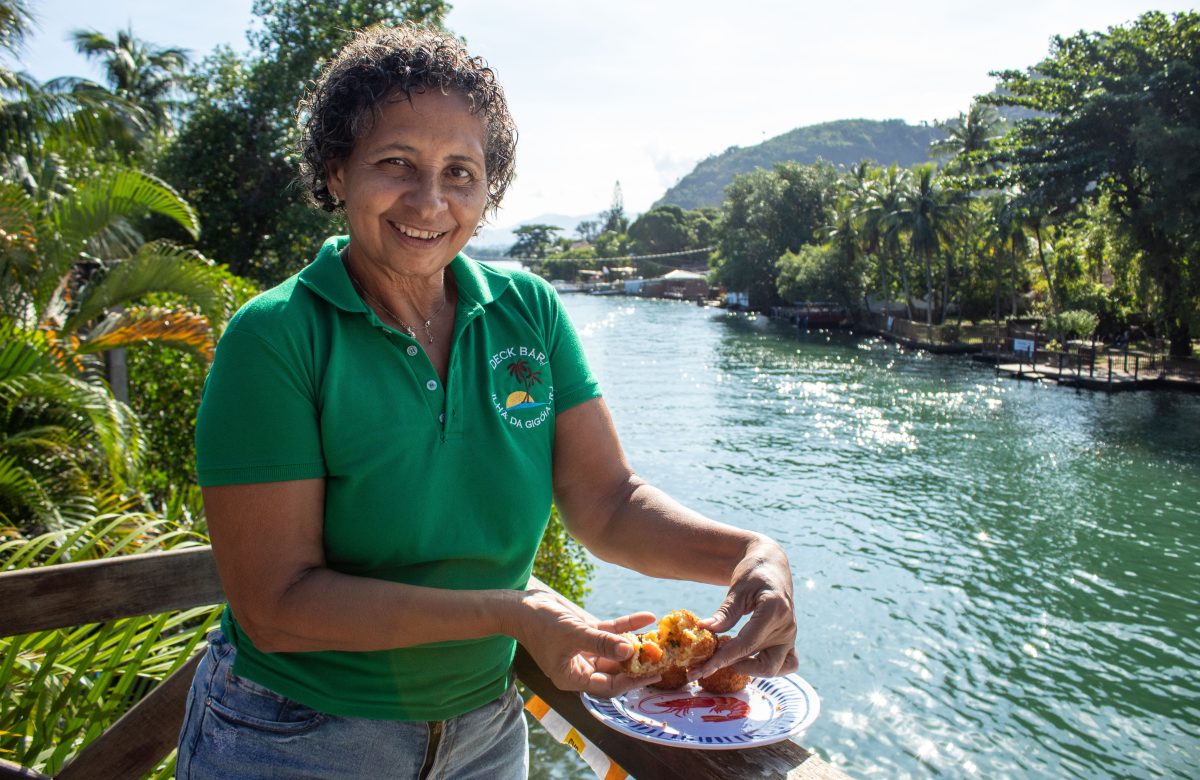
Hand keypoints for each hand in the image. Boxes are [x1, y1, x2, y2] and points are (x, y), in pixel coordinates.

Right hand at [509, 583, 658, 695]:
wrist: (523, 604)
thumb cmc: (541, 624)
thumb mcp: (573, 634)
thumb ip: (601, 643)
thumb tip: (629, 651)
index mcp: (574, 678)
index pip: (608, 686)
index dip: (630, 681)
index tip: (651, 673)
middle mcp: (582, 667)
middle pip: (616, 670)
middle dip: (638, 663)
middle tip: (662, 656)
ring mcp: (587, 649)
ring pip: (617, 650)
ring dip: (637, 644)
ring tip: (659, 638)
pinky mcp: (589, 632)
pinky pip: (613, 632)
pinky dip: (629, 626)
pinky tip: (647, 616)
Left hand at [692, 537, 798, 680]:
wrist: (771, 565)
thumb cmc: (753, 572)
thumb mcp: (738, 588)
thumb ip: (725, 612)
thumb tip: (704, 629)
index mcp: (774, 611)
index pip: (747, 644)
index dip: (723, 658)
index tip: (703, 668)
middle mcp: (787, 627)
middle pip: (765, 664)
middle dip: (737, 668)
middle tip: (713, 663)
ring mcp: (790, 635)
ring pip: (777, 668)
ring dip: (753, 670)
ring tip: (730, 660)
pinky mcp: (789, 640)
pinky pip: (787, 664)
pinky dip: (768, 667)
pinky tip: (747, 661)